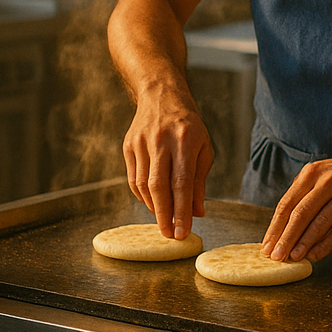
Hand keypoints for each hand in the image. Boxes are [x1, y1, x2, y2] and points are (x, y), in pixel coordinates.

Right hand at [122, 87, 214, 239]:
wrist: (161, 95)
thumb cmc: (189, 125)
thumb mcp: (204, 148)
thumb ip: (199, 181)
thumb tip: (198, 212)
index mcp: (185, 139)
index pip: (182, 182)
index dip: (182, 210)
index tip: (183, 232)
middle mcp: (161, 140)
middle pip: (158, 186)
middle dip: (164, 215)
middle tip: (170, 235)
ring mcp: (141, 143)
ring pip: (143, 184)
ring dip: (153, 207)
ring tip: (164, 219)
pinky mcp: (128, 146)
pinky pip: (133, 179)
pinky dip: (143, 196)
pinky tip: (152, 203)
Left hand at [261, 147, 331, 261]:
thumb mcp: (321, 175)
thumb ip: (303, 197)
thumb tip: (281, 230)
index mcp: (312, 173)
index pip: (287, 204)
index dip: (275, 227)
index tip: (266, 246)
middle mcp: (327, 182)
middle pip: (300, 214)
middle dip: (286, 238)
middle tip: (276, 256)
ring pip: (320, 223)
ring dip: (304, 243)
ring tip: (293, 257)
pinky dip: (325, 245)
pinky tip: (315, 255)